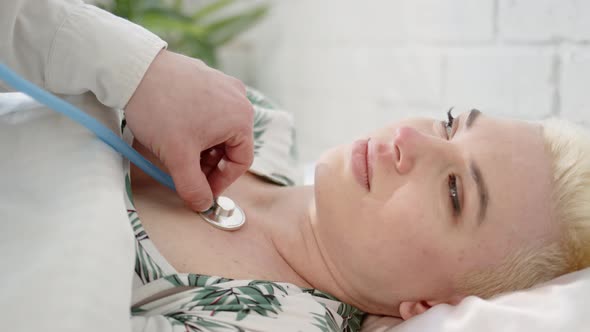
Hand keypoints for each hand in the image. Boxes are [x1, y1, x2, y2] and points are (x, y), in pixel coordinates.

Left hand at [125, 50, 253, 210]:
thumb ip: (193, 187)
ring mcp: (222, 85)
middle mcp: (239, 99)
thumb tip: (202, 205)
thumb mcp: (178, 157)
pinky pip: (208, 111)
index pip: (241, 162)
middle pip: (230, 145)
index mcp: (241, 118)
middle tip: (186, 174)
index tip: (201, 191)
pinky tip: (174, 131)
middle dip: (209, 164)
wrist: (133, 69)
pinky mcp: (206, 78)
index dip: (221, 182)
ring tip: (177, 152)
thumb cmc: (161, 109)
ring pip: (218, 129)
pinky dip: (196, 127)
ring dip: (201, 147)